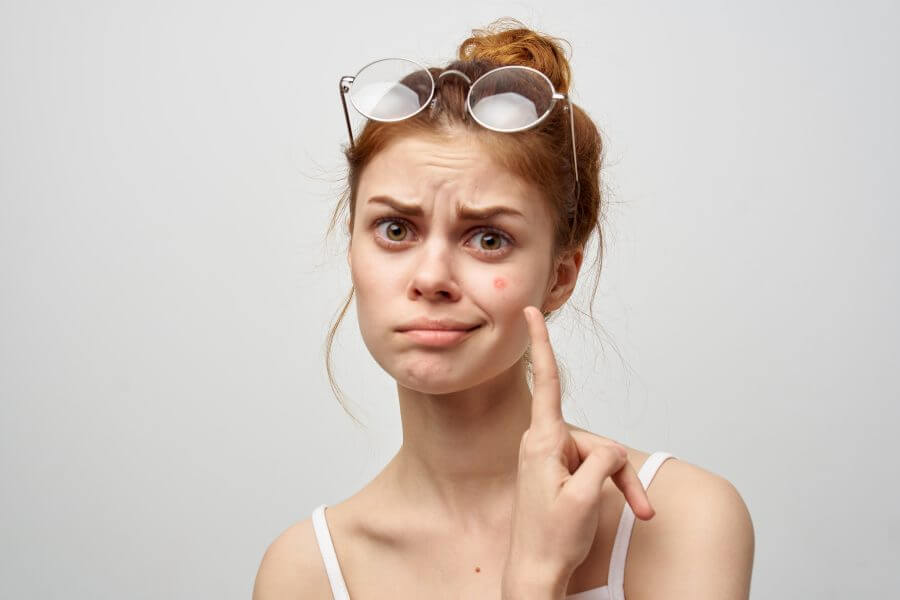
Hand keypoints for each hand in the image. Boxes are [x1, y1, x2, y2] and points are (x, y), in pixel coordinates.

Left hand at [502, 306, 655, 591]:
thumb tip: (608, 450)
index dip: (541, 345)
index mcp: (542, 443)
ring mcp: (551, 461)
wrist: (535, 574)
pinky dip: (609, 488)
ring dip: (619, 485)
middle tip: (643, 508)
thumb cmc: (551, 539)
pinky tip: (616, 507)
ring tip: (634, 513)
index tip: (528, 313)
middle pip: (597, 442)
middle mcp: (544, 446)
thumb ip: (601, 461)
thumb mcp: (583, 497)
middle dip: (622, 472)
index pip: (545, 383)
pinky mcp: (557, 474)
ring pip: (599, 458)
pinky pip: (591, 470)